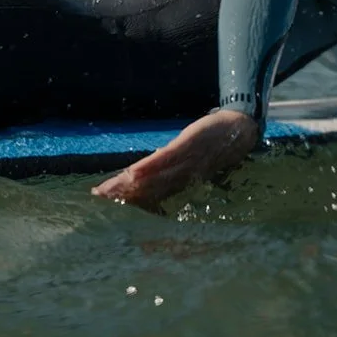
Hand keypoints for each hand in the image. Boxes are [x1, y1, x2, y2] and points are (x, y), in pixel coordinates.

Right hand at [92, 110, 259, 209]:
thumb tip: (150, 176)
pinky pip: (166, 159)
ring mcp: (182, 163)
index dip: (125, 200)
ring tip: (107, 192)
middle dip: (120, 195)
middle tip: (97, 201)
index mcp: (177, 181)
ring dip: (128, 186)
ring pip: (151, 177)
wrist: (239, 132)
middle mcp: (177, 177)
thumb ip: (171, 170)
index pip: (147, 194)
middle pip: (144, 189)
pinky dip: (149, 167)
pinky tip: (133, 173)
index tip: (103, 204)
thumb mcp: (191, 163)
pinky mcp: (187, 146)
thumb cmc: (213, 149)